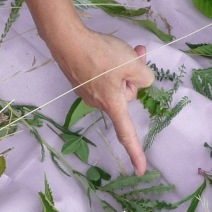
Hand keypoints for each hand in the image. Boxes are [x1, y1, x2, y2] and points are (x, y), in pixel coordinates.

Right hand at [50, 26, 154, 175]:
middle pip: (125, 96)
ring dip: (122, 69)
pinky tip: (103, 51)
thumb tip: (140, 80)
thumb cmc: (100, 55)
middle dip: (132, 78)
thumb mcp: (132, 64)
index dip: (135, 152)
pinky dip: (108, 67)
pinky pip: (102, 78)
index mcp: (112, 104)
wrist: (67, 41)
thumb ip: (145, 77)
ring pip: (115, 84)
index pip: (127, 133)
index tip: (140, 170)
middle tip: (135, 55)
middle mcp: (98, 103)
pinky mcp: (81, 81)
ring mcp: (87, 92)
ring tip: (120, 50)